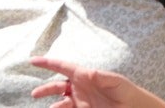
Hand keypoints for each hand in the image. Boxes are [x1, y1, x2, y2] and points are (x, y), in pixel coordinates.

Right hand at [29, 56, 149, 106]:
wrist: (131, 107)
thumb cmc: (125, 90)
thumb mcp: (115, 80)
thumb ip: (101, 76)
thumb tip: (86, 72)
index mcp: (84, 76)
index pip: (63, 67)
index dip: (48, 63)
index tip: (33, 60)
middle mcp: (79, 87)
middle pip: (56, 86)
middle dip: (45, 89)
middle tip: (35, 94)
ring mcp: (78, 100)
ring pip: (59, 102)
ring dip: (54, 105)